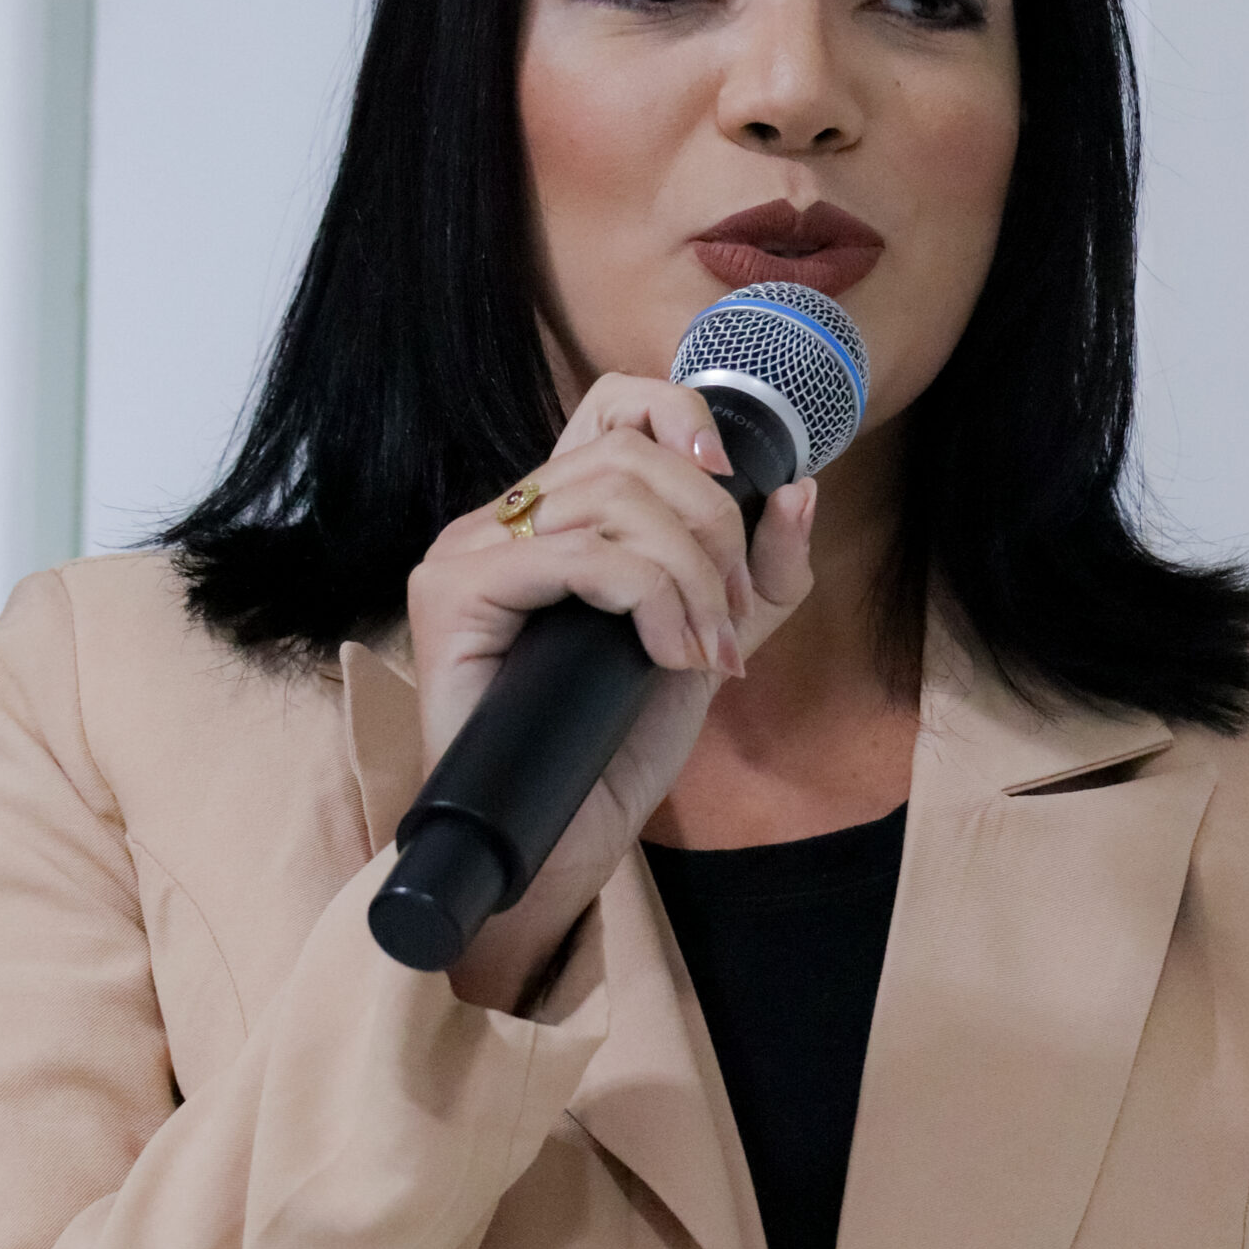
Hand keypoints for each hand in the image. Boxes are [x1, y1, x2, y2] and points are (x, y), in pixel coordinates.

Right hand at [406, 373, 816, 1010]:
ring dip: (689, 573)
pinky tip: (669, 656)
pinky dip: (649, 598)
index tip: (735, 480)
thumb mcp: (709, 641)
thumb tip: (798, 488)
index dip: (681, 415)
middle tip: (729, 617)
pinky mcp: (450, 593)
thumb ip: (757, 574)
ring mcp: (466, 549)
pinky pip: (578, 555)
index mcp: (554, 513)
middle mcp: (501, 517)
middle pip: (628, 454)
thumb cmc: (612, 748)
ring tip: (704, 647)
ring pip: (610, 498)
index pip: (614, 404)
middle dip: (712, 529)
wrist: (553, 844)